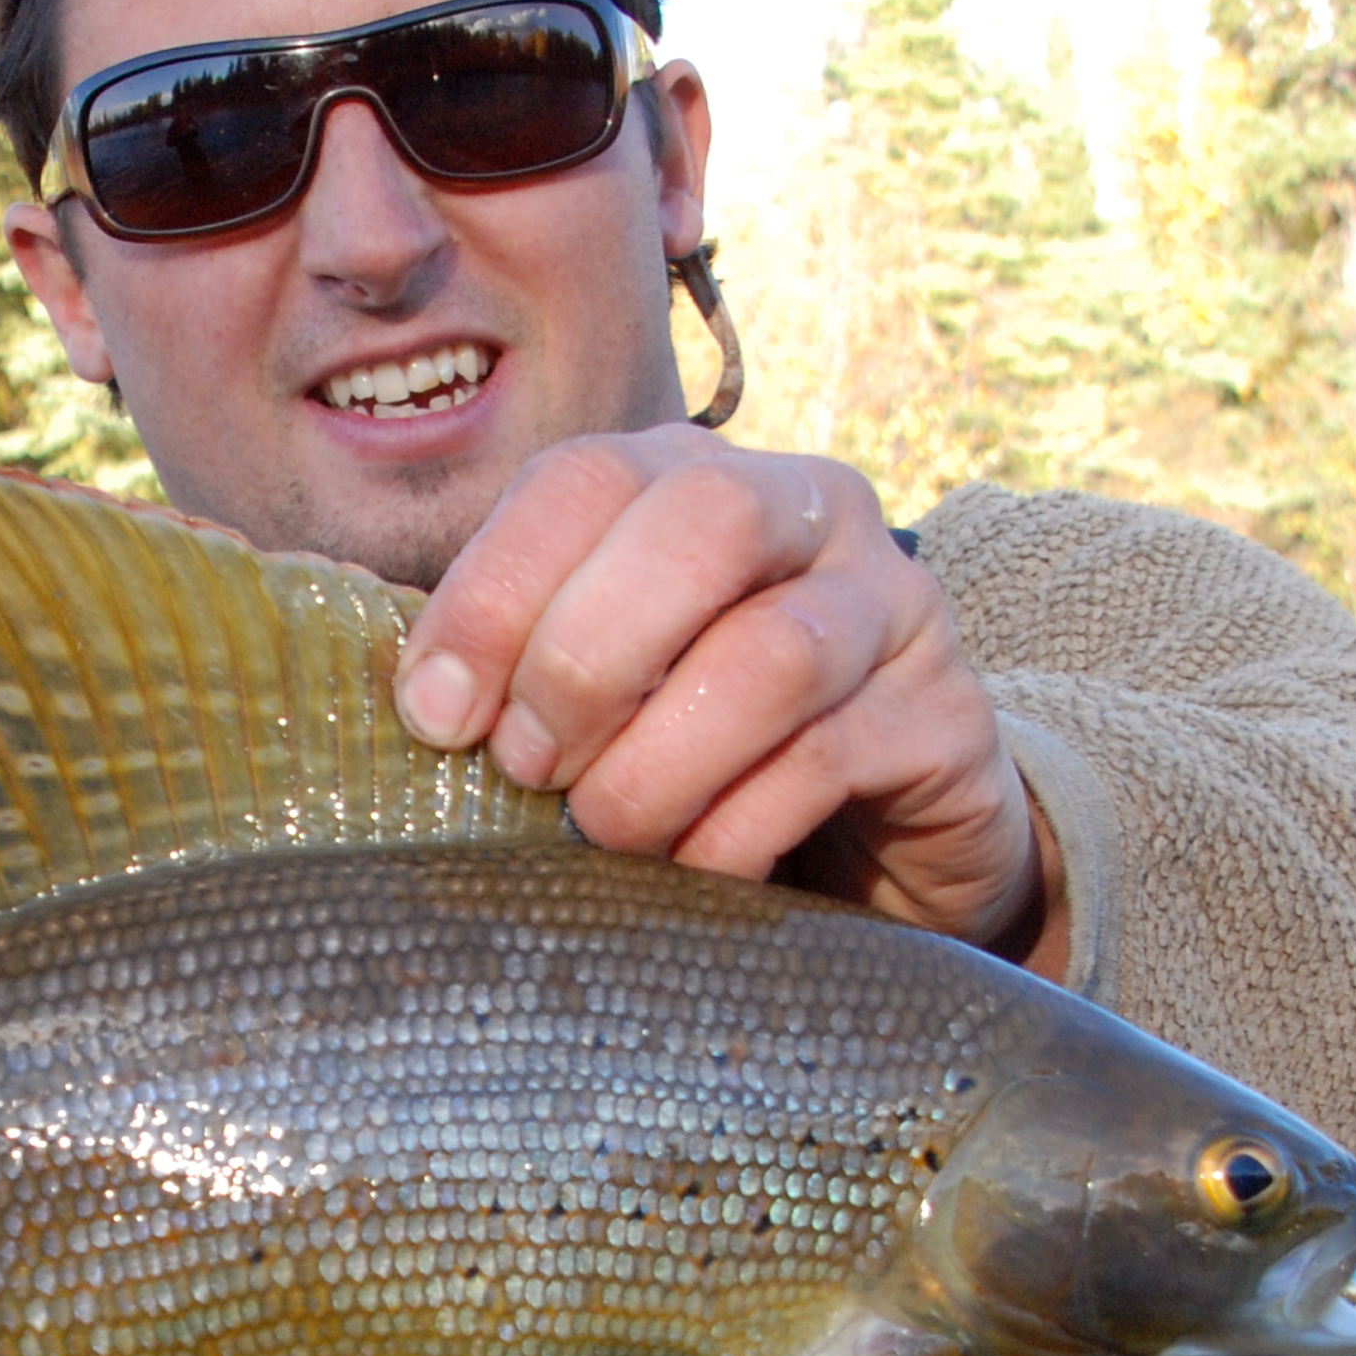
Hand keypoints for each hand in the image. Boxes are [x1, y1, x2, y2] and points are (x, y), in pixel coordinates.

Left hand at [394, 425, 1055, 960]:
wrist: (882, 843)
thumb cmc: (703, 756)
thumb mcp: (602, 690)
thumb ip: (514, 665)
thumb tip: (408, 702)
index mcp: (694, 479)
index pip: (585, 478)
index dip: (495, 592)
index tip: (434, 717)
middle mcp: (808, 510)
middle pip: (697, 523)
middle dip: (583, 659)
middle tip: (528, 772)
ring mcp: (894, 608)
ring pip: (772, 653)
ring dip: (656, 763)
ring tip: (602, 836)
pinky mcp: (947, 718)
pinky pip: (829, 760)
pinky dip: (733, 831)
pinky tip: (689, 877)